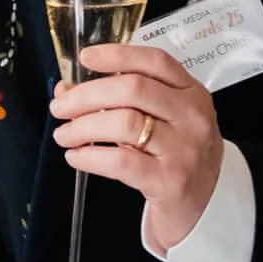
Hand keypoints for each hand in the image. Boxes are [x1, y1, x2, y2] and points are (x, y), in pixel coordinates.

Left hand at [51, 43, 223, 250]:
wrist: (203, 206)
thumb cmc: (174, 155)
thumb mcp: (158, 121)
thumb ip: (117, 99)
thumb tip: (65, 90)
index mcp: (191, 93)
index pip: (155, 62)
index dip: (118, 55)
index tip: (85, 57)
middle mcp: (193, 117)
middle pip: (133, 89)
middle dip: (86, 96)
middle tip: (60, 108)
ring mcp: (185, 149)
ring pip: (124, 123)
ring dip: (82, 127)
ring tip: (64, 135)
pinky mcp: (171, 181)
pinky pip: (122, 161)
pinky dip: (90, 156)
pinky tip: (76, 157)